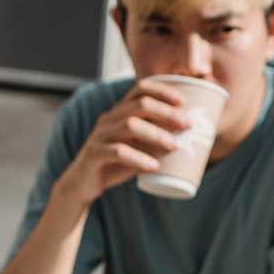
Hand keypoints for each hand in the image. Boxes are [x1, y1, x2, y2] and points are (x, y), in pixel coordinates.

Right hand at [52, 78, 188, 206]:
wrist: (83, 185)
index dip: (163, 91)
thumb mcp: (137, 149)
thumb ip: (155, 143)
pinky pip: (118, 152)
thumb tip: (189, 141)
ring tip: (174, 146)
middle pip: (139, 105)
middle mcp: (108, 119)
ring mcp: (100, 135)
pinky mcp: (94, 154)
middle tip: (186, 125)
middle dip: (166, 112)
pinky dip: (139, 158)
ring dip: (156, 134)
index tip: (183, 102)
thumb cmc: (114, 164)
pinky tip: (154, 166)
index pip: (140, 89)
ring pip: (130, 125)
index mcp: (119, 112)